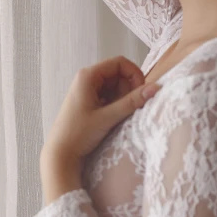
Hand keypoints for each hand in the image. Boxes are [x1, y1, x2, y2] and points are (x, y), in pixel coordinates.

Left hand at [41, 56, 161, 162]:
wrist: (60, 153)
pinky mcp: (89, 101)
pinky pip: (109, 96)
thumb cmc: (79, 133)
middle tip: (129, 108)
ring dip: (123, 98)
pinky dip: (116, 104)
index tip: (142, 92)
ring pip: (115, 86)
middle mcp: (87, 79)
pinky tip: (111, 118)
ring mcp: (87, 90)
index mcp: (88, 76)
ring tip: (117, 115)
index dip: (134, 74)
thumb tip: (155, 88)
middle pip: (118, 74)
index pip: (120, 63)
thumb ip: (132, 102)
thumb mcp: (108, 117)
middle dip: (128, 89)